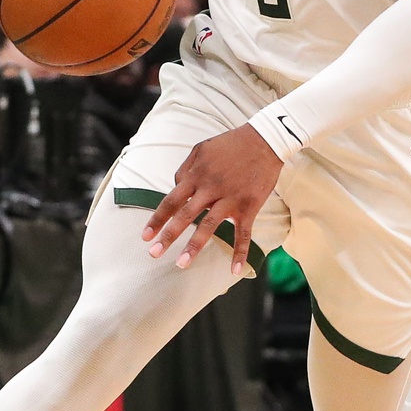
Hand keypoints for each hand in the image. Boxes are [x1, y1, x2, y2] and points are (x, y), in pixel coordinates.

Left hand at [144, 125, 282, 272]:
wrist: (264, 140)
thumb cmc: (230, 144)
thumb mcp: (201, 149)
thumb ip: (185, 168)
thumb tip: (175, 186)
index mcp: (196, 175)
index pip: (171, 200)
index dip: (157, 219)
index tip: (145, 236)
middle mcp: (210, 188)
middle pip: (184, 215)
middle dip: (167, 236)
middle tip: (153, 254)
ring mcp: (230, 198)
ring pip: (209, 226)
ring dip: (194, 246)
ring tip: (181, 264)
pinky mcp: (249, 206)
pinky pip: (244, 233)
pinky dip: (240, 252)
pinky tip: (235, 270)